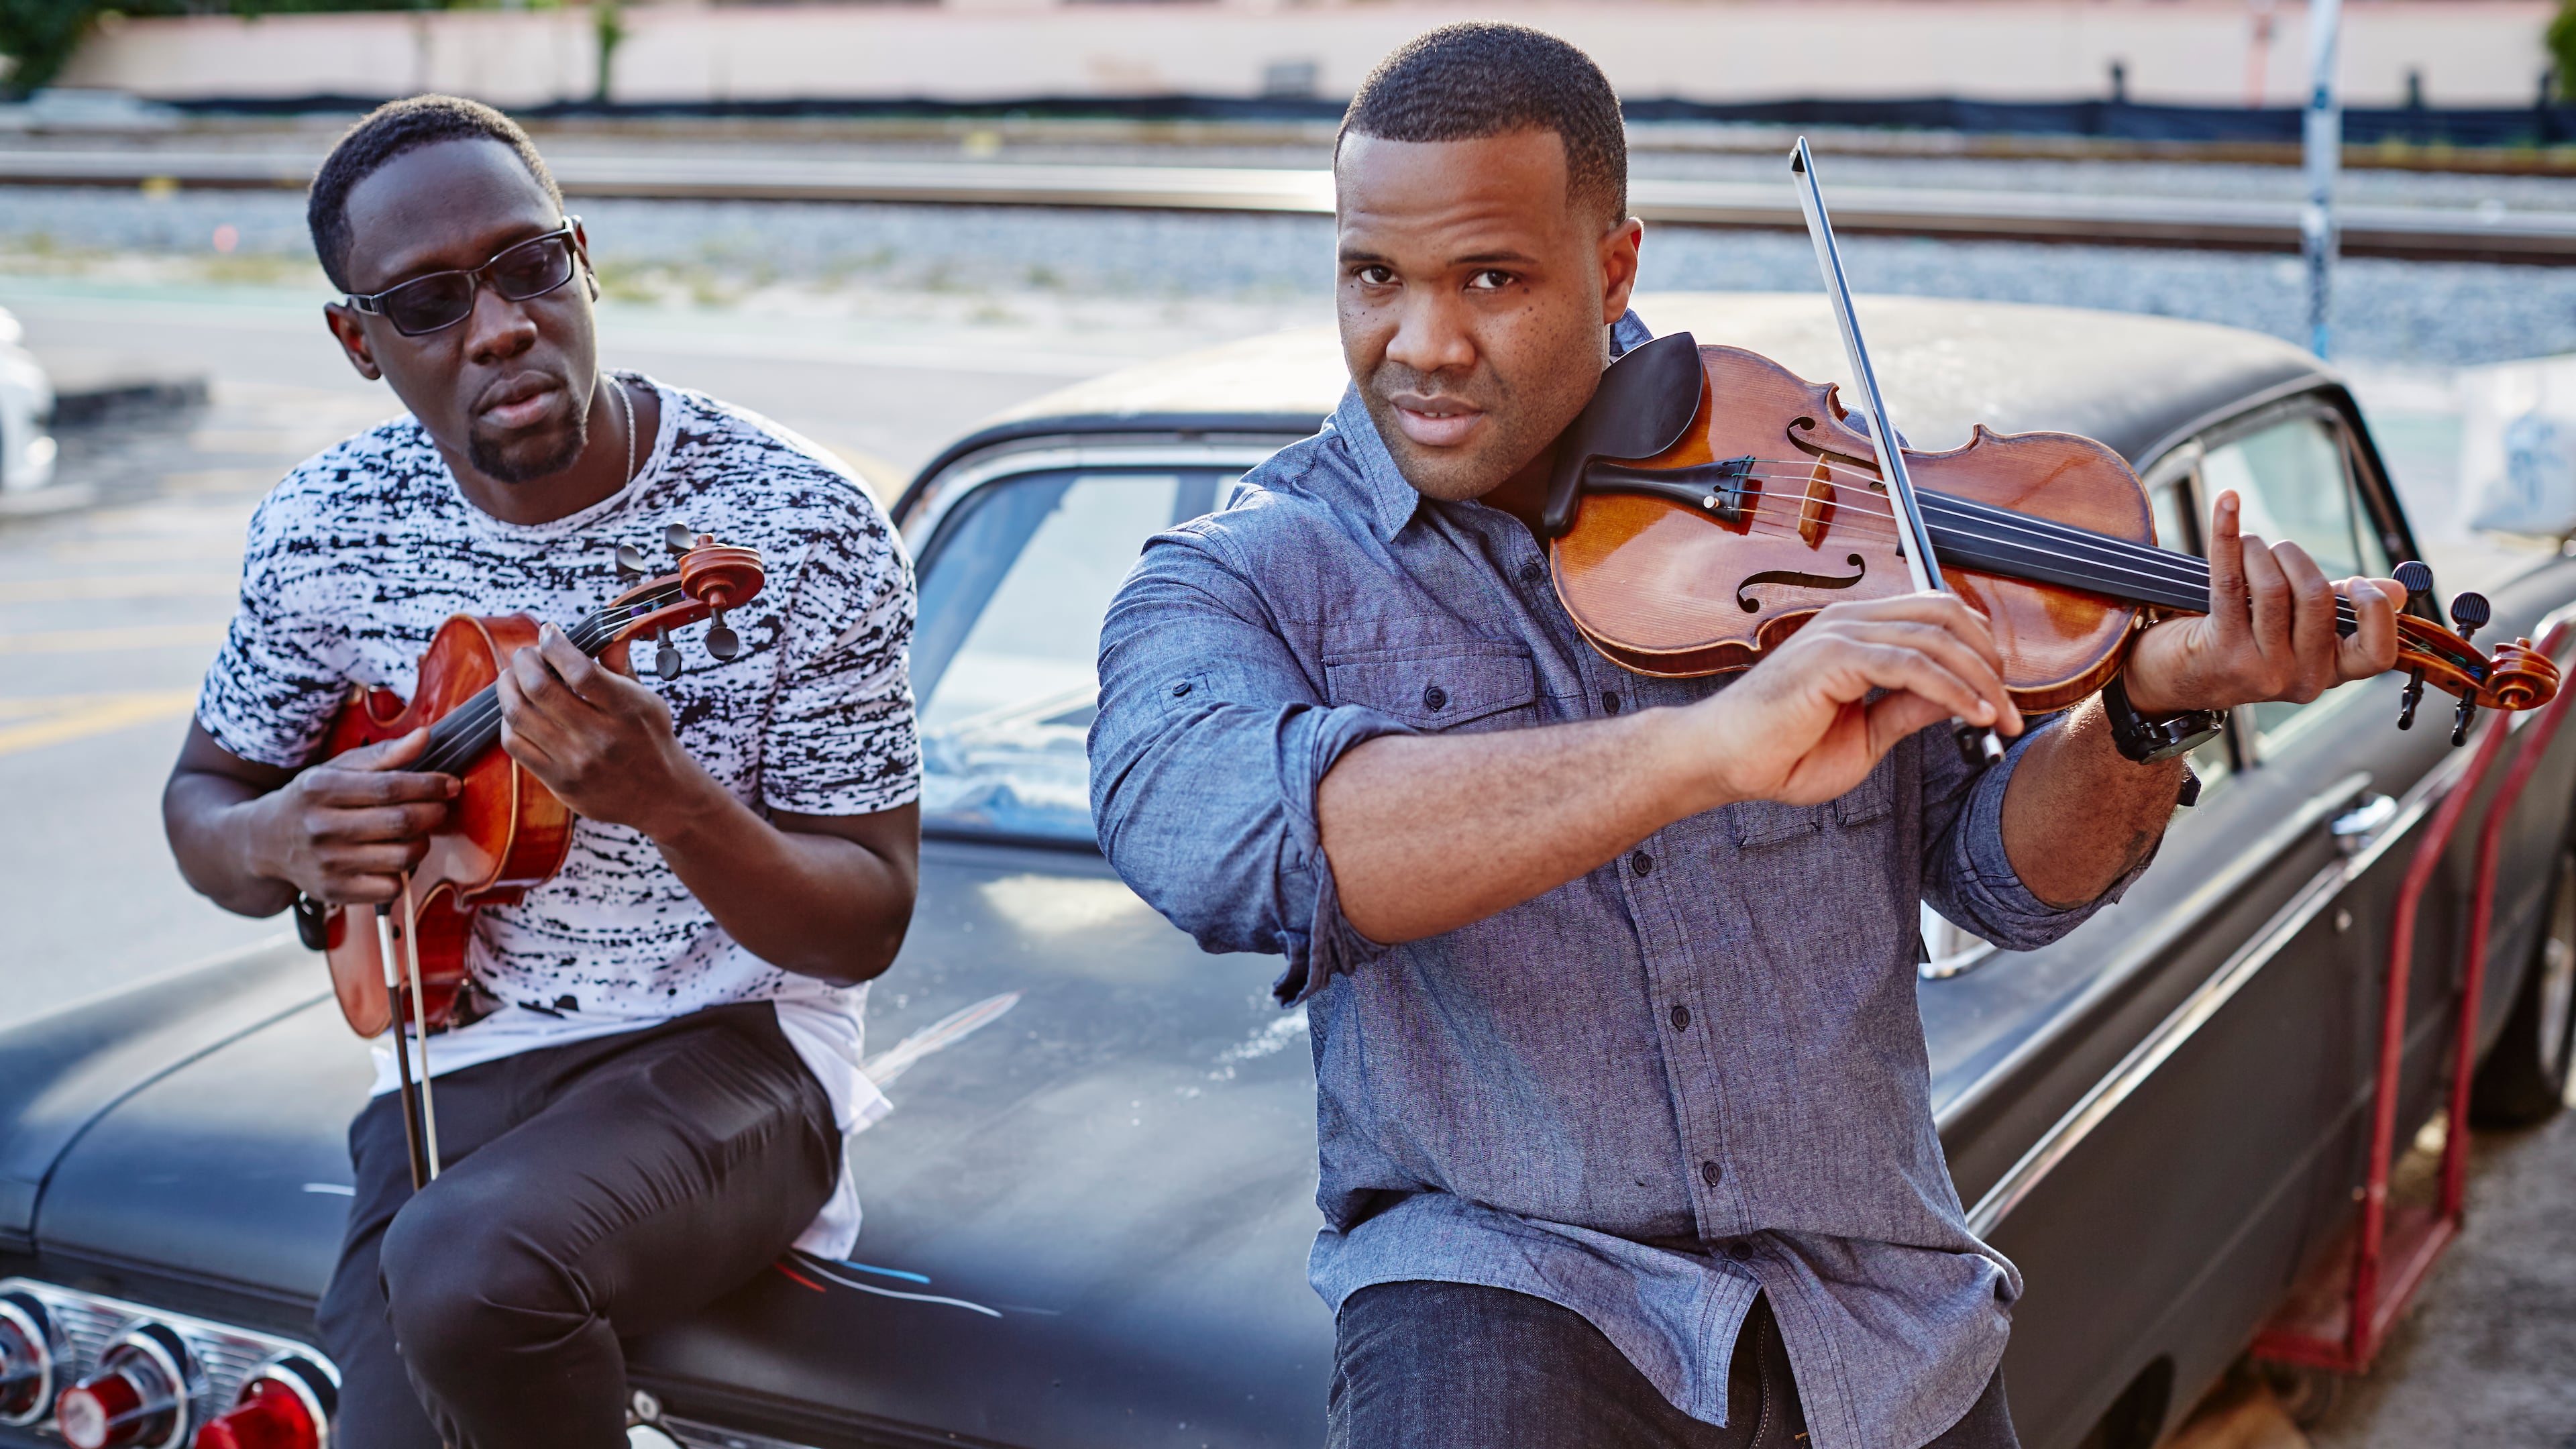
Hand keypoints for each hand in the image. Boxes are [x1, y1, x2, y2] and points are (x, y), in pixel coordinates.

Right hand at [250, 726, 456, 904]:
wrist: (264, 842)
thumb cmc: (311, 799)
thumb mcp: (337, 769)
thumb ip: (383, 755)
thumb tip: (425, 737)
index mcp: (320, 789)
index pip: (390, 787)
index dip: (429, 785)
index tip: (450, 784)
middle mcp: (320, 827)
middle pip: (401, 822)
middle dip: (433, 813)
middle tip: (440, 807)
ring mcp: (326, 863)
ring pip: (402, 856)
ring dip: (423, 842)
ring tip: (417, 832)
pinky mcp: (333, 891)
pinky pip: (391, 887)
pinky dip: (404, 873)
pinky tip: (395, 857)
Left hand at [495, 623, 714, 837]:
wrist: (661, 797)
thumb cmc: (651, 740)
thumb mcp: (647, 700)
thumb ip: (621, 665)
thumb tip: (607, 629)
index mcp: (627, 710)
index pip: (580, 671)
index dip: (555, 646)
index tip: (549, 633)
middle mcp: (600, 737)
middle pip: (540, 689)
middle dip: (523, 661)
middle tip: (526, 654)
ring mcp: (576, 762)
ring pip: (518, 715)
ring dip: (508, 686)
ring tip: (513, 677)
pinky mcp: (559, 782)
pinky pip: (515, 744)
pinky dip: (508, 720)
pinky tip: (518, 710)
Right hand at [1680, 592, 2022, 807]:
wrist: (1723, 762)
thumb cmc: (1780, 752)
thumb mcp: (1868, 733)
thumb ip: (1909, 707)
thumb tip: (1960, 697)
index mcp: (1855, 631)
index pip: (1936, 615)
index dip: (1978, 649)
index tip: (2000, 698)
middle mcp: (1850, 620)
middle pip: (1947, 613)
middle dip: (1990, 660)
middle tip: (2010, 709)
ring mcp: (1840, 633)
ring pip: (1937, 637)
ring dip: (1981, 680)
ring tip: (2001, 719)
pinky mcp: (1833, 657)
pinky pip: (1912, 665)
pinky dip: (1952, 690)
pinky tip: (1973, 716)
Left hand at [2124, 490, 2404, 715]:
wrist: (2173, 677)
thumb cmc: (2241, 643)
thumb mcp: (2297, 632)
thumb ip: (2342, 610)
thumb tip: (2397, 591)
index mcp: (2329, 673)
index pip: (2378, 653)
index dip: (2375, 611)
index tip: (2357, 582)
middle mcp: (2299, 678)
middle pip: (2318, 599)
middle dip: (2296, 559)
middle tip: (2276, 550)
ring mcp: (2259, 669)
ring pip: (2273, 588)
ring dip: (2258, 550)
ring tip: (2247, 543)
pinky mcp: (2220, 650)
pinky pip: (2229, 580)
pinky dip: (2228, 534)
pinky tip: (2227, 503)